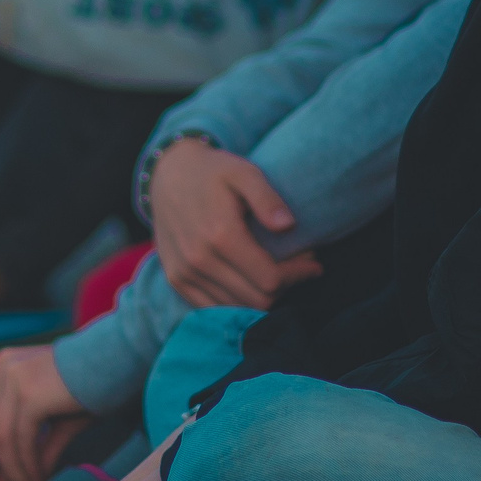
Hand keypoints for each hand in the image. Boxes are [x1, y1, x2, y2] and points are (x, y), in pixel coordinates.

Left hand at [0, 343, 90, 480]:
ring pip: (1, 438)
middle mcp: (3, 368)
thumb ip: (34, 442)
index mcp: (4, 369)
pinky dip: (28, 465)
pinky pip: (20, 439)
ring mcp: (14, 378)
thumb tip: (24, 480)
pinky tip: (40, 479)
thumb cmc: (95, 387)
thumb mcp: (57, 417)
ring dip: (14, 472)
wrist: (122, 359)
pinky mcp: (30, 393)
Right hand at [147, 137, 319, 310]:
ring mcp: (185, 274)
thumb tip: (289, 226)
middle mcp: (200, 261)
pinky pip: (213, 308)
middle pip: (257, 300)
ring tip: (275, 273)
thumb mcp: (243, 172)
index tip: (313, 264)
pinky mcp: (176, 280)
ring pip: (236, 308)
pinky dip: (236, 302)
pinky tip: (249, 282)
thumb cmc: (212, 172)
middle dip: (285, 287)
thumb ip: (267, 198)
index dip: (298, 276)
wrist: (167, 175)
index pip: (270, 279)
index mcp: (220, 236)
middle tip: (297, 268)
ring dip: (262, 297)